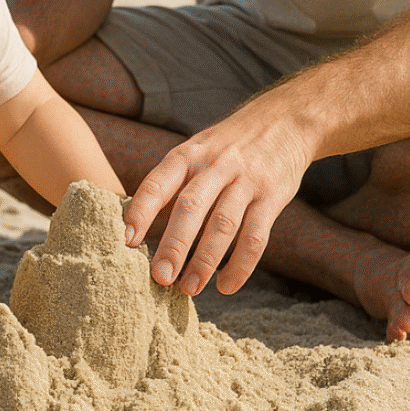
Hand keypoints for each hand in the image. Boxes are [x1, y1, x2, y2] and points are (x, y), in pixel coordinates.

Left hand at [123, 106, 310, 296]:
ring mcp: (245, 180)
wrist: (283, 121)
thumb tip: (138, 220)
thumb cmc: (226, 145)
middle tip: (159, 278)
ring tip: (189, 288)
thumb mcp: (195, 151)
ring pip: (222, 225)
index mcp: (188, 154)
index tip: (126, 240)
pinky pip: (256, 237)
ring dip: (205, 261)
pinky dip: (240, 265)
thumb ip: (171, 183)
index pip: (158, 183)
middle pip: (190, 207)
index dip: (141, 211)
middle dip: (173, 244)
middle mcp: (214, 165)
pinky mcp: (272, 197)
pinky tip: (226, 286)